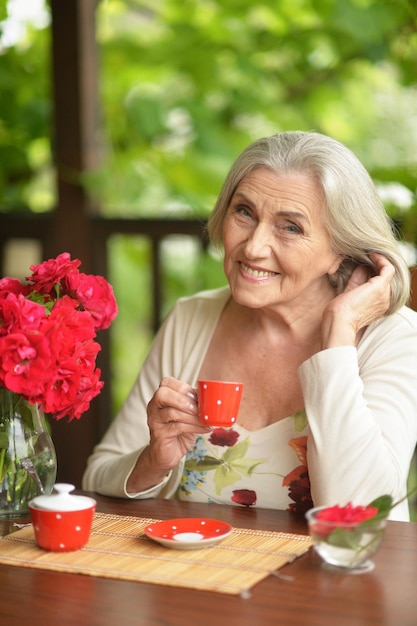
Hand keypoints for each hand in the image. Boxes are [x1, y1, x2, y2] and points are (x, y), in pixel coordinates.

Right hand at [126, 377, 208, 492]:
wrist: (167, 454)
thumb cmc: (179, 431)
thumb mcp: (187, 414)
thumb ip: (194, 403)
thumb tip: (213, 397)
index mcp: (161, 398)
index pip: (166, 382)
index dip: (183, 387)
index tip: (196, 397)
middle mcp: (154, 407)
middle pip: (162, 394)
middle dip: (183, 400)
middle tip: (198, 409)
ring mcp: (154, 421)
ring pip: (172, 412)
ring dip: (193, 416)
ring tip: (206, 421)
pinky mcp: (159, 435)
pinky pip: (177, 427)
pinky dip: (194, 427)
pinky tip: (204, 429)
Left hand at [322, 253, 394, 347]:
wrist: (339, 321)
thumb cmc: (338, 313)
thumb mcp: (349, 293)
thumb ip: (356, 281)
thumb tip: (360, 266)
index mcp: (377, 305)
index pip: (377, 283)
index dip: (370, 270)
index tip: (360, 261)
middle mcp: (384, 300)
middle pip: (383, 277)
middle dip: (375, 264)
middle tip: (364, 254)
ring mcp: (384, 294)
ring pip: (387, 272)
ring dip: (378, 260)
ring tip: (367, 252)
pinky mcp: (381, 287)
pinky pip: (387, 268)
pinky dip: (381, 259)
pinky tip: (371, 254)